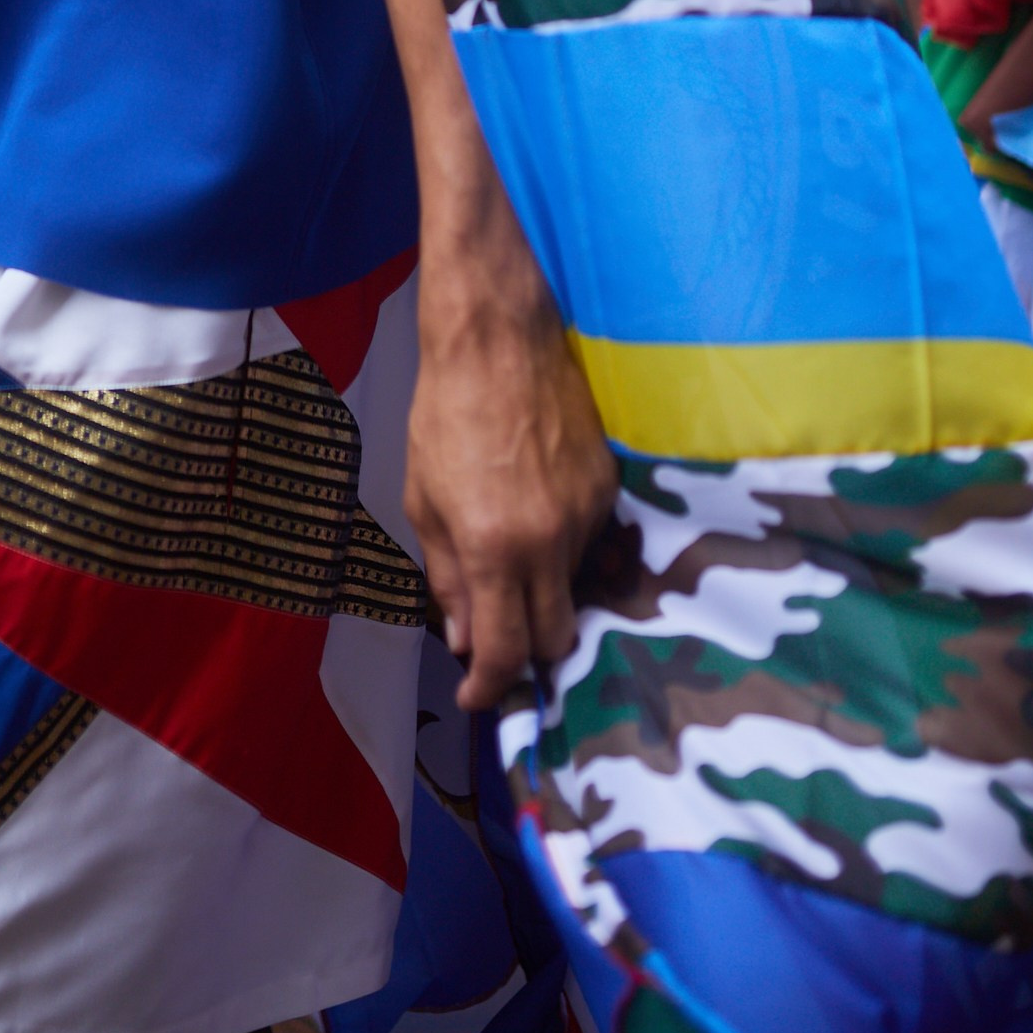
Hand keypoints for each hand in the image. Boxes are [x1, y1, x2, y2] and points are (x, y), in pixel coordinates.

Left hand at [406, 247, 617, 712]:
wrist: (498, 337)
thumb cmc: (445, 412)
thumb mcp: (423, 498)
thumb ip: (447, 575)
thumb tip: (463, 638)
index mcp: (494, 547)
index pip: (505, 650)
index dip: (491, 686)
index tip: (479, 695)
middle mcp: (551, 541)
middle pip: (554, 636)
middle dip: (523, 652)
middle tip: (495, 639)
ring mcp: (588, 514)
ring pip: (576, 591)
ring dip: (544, 597)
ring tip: (512, 561)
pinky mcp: (609, 486)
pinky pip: (591, 545)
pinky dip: (563, 550)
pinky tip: (536, 514)